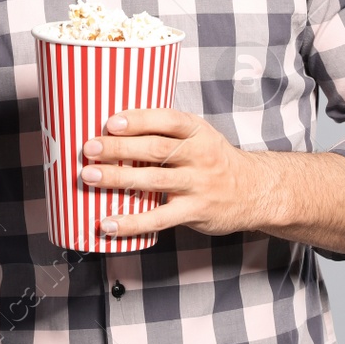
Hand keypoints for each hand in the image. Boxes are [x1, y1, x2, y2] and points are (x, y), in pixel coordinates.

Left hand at [79, 108, 274, 238]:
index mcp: (198, 131)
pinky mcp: (195, 211)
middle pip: (156, 149)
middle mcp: (200, 155)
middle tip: (89, 148)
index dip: (139, 120)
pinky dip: (132, 222)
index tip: (111, 122)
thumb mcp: (199, 136)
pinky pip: (159, 218)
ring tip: (89, 177)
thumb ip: (166, 133)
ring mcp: (198, 184)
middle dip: (119, 148)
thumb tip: (114, 128)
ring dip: (119, 179)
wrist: (255, 191)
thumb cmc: (214, 160)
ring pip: (154, 180)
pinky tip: (109, 223)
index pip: (167, 120)